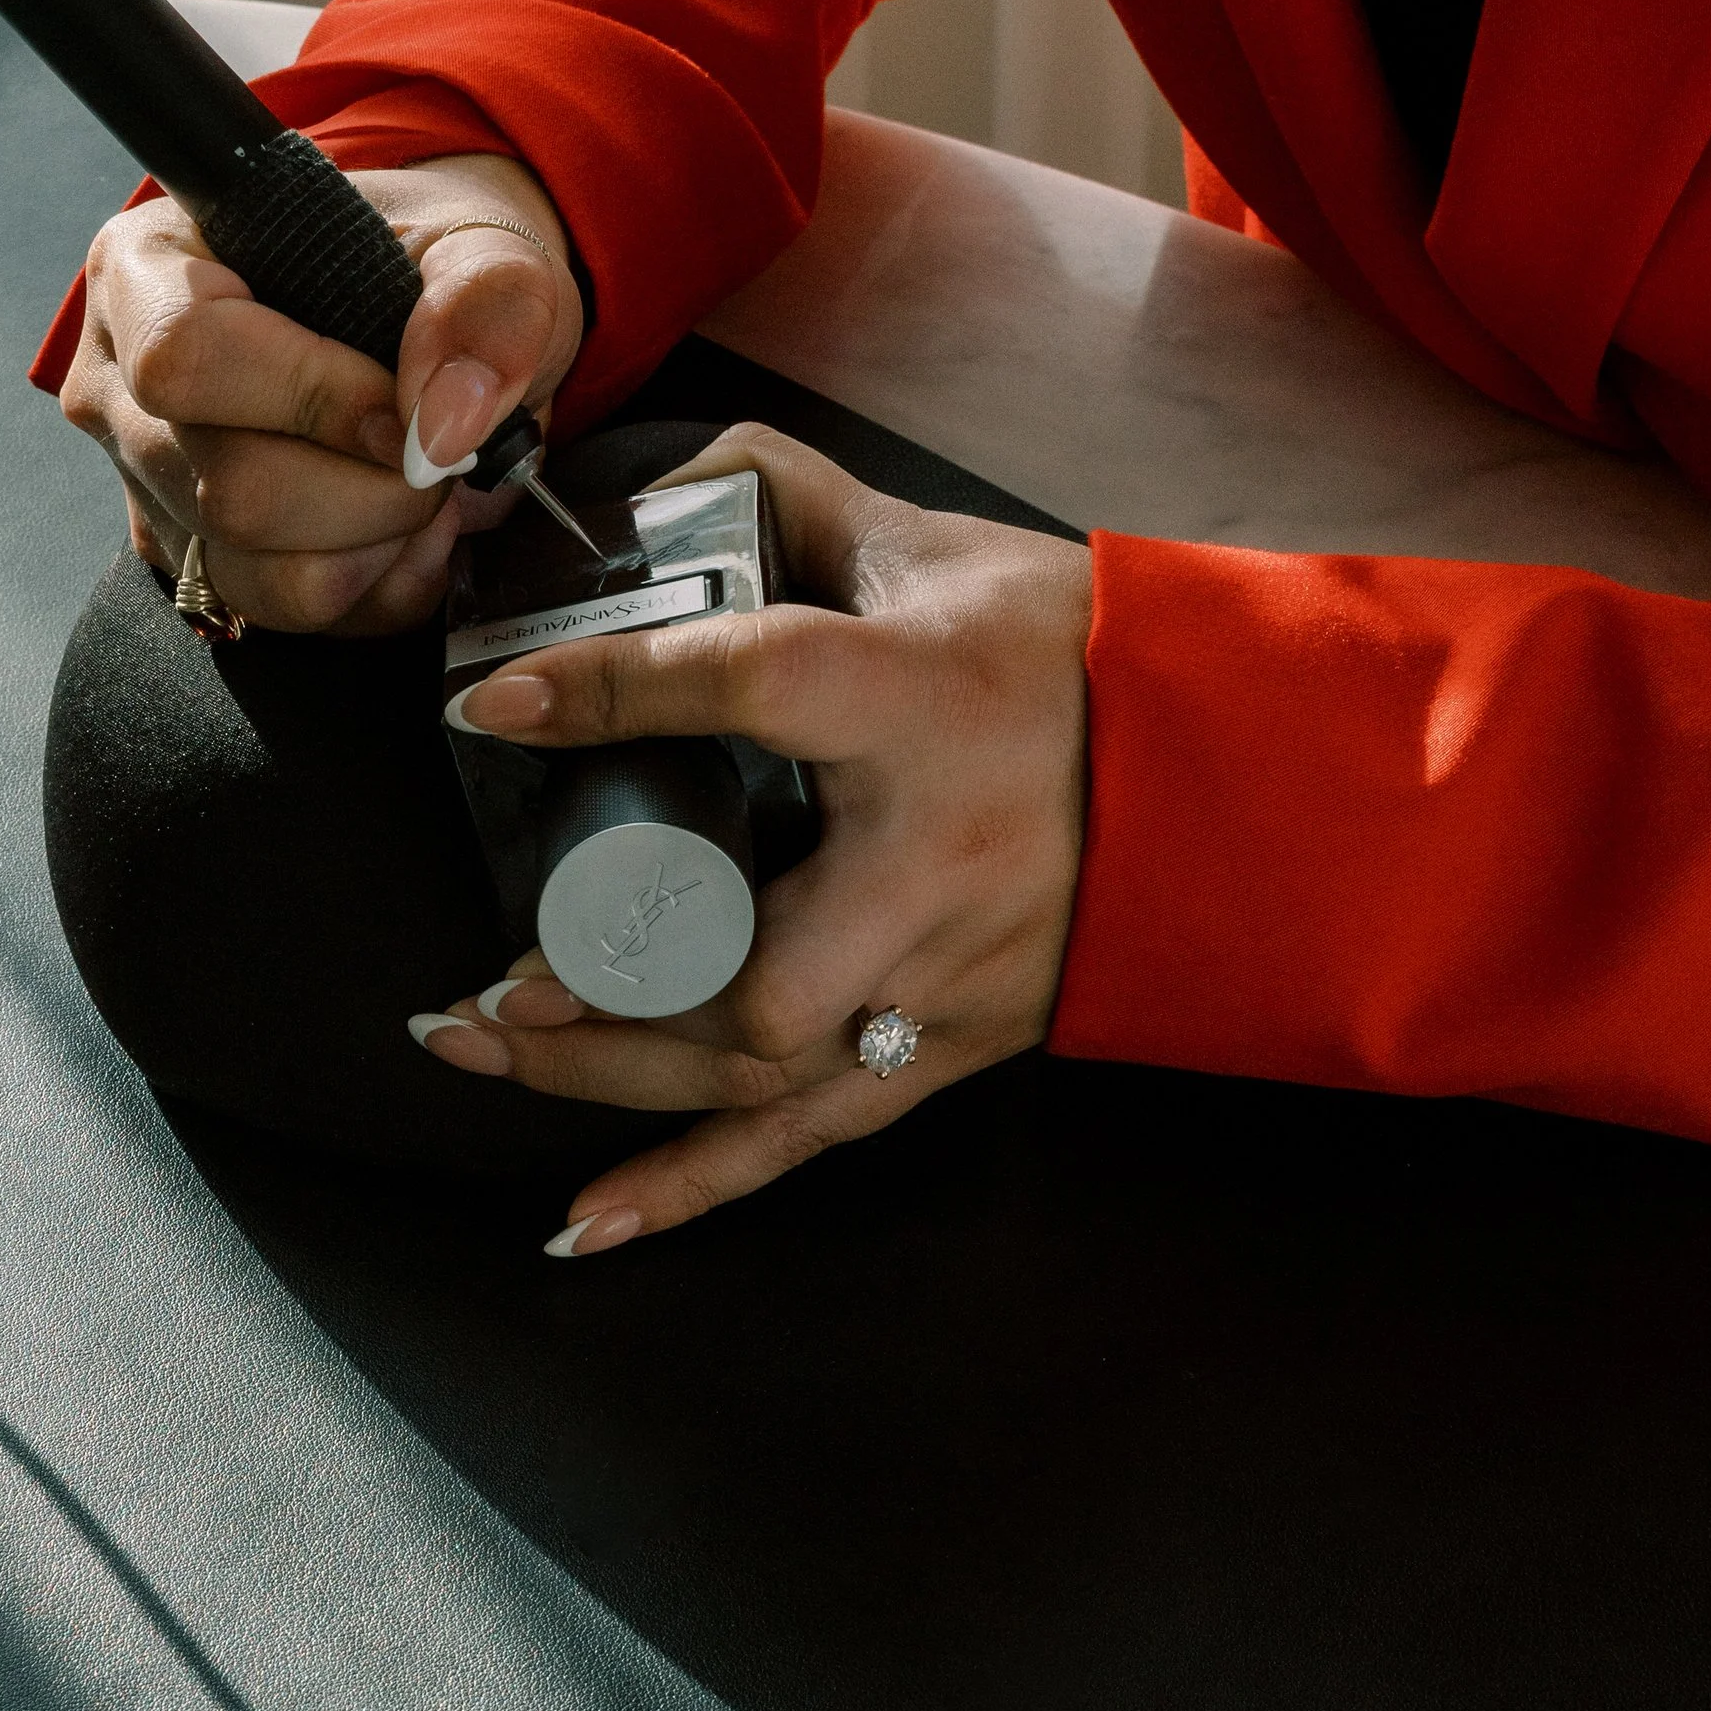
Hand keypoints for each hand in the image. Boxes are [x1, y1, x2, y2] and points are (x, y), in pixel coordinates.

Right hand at [56, 152, 584, 635]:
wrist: (430, 322)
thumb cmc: (426, 264)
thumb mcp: (481, 242)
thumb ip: (486, 301)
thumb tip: (446, 425)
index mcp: (148, 269)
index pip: (186, 356)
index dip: (314, 398)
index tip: (407, 409)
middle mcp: (122, 387)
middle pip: (232, 492)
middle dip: (373, 493)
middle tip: (441, 455)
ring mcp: (150, 488)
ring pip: (259, 575)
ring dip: (381, 548)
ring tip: (430, 487)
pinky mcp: (196, 566)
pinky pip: (291, 618)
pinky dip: (379, 587)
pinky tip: (410, 528)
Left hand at [412, 426, 1094, 1248]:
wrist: (1232, 769)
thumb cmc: (1075, 658)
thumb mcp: (937, 551)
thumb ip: (790, 498)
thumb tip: (656, 488)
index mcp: (918, 708)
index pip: (749, 686)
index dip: (612, 694)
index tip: (495, 702)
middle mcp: (930, 867)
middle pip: (754, 973)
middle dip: (606, 994)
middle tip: (489, 982)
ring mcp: (944, 976)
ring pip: (761, 1074)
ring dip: (605, 1081)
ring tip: (479, 1050)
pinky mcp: (952, 1045)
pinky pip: (807, 1139)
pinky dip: (688, 1189)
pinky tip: (584, 1222)